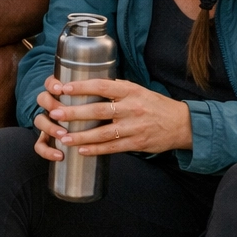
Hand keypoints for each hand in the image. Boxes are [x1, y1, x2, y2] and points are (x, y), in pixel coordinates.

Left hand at [32, 77, 192, 157]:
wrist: (182, 124)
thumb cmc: (155, 105)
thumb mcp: (138, 90)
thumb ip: (117, 89)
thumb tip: (91, 85)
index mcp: (130, 91)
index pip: (101, 86)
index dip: (80, 87)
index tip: (62, 88)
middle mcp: (131, 108)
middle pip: (97, 110)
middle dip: (74, 113)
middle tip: (55, 114)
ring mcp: (134, 127)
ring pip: (102, 133)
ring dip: (81, 136)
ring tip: (63, 137)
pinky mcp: (137, 143)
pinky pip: (112, 148)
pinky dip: (96, 150)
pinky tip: (81, 150)